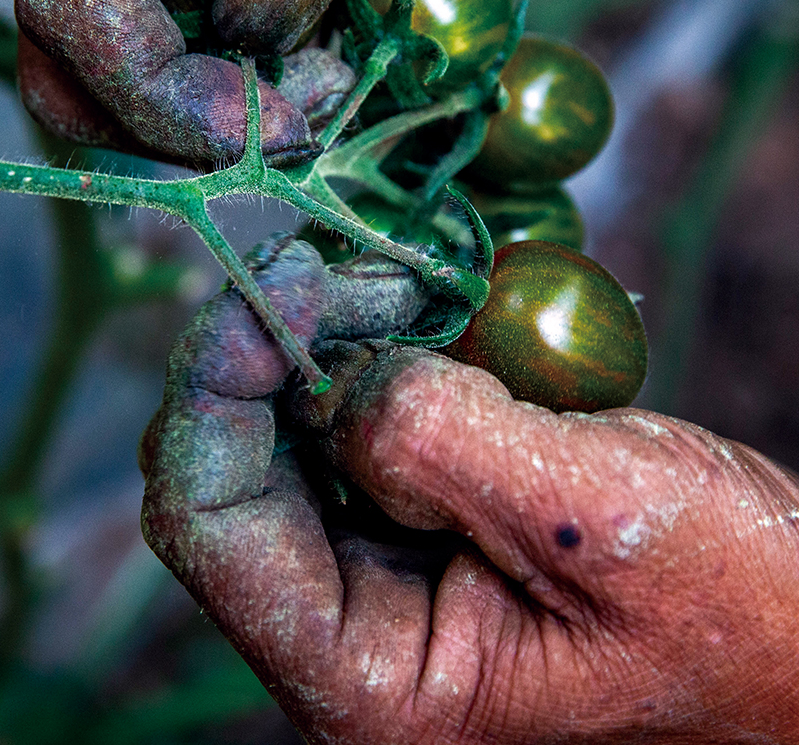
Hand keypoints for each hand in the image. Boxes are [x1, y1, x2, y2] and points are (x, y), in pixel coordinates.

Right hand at [14, 0, 516, 165]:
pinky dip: (223, 53)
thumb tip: (252, 23)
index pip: (74, 0)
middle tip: (291, 122)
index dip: (161, 97)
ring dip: (204, 90)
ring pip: (115, 35)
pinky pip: (163, 2)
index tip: (276, 129)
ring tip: (314, 80)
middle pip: (69, 40)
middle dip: (170, 113)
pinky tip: (299, 42)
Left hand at [140, 236, 798, 743]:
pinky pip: (343, 415)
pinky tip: (413, 305)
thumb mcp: (597, 525)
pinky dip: (363, 345)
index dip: (216, 388)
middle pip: (224, 469)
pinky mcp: (408, 512)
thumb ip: (445, 445)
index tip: (283, 278)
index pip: (206, 526)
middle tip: (340, 262)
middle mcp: (345, 627)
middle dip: (265, 348)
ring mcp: (371, 565)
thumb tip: (344, 371)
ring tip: (392, 278)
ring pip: (276, 432)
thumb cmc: (735, 610)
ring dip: (316, 337)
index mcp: (368, 681)